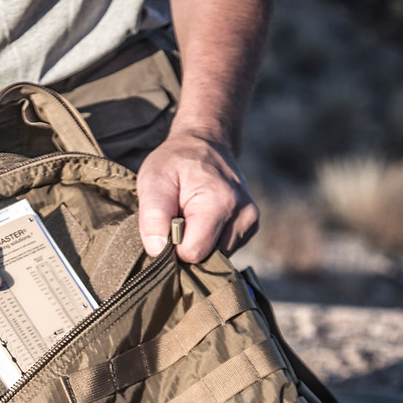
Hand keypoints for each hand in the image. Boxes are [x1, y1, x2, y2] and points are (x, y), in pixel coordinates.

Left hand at [136, 130, 259, 261]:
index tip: (166, 225)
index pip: (193, 252)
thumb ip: (153, 217)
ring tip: (190, 216)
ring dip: (198, 242)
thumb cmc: (175, 162)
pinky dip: (209, 241)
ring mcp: (250, 221)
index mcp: (220, 203)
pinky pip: (224, 250)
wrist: (205, 144)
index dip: (172, 246)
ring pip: (216, 257)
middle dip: (186, 244)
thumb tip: (158, 250)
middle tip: (178, 217)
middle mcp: (243, 214)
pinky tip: (202, 219)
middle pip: (207, 258)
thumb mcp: (153, 181)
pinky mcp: (250, 227)